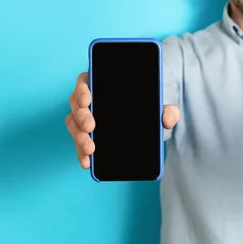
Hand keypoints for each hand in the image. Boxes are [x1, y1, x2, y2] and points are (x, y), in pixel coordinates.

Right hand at [64, 72, 180, 168]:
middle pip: (76, 104)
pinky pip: (79, 142)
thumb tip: (167, 120)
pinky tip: (87, 162)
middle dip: (81, 116)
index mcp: (103, 84)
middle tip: (90, 127)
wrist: (147, 123)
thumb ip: (168, 110)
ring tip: (90, 150)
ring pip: (74, 124)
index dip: (83, 90)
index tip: (88, 100)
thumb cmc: (149, 107)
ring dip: (78, 137)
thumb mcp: (162, 106)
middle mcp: (90, 99)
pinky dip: (80, 152)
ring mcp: (85, 117)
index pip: (85, 81)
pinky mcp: (86, 135)